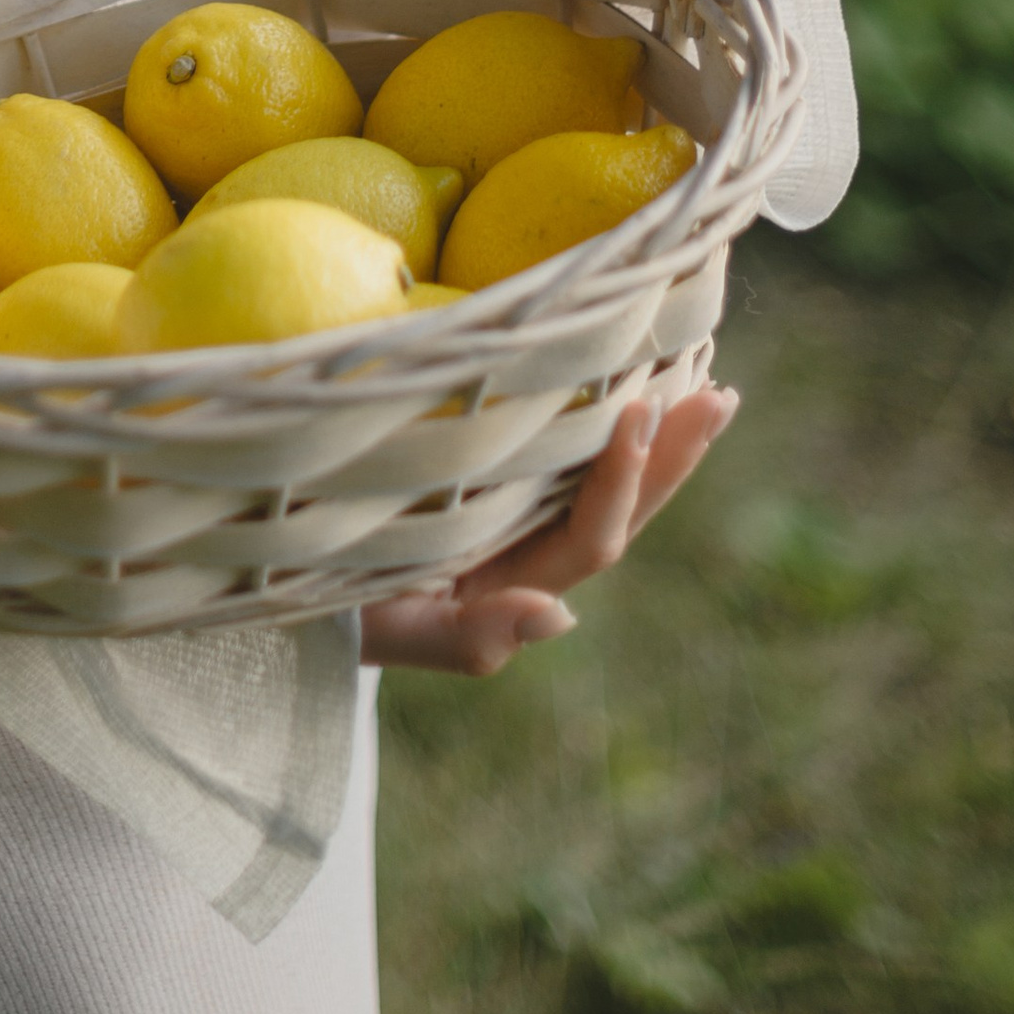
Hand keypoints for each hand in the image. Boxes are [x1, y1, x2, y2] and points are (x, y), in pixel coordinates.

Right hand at [355, 386, 736, 675]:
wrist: (294, 584)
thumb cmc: (342, 610)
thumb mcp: (398, 633)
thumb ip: (472, 637)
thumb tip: (564, 618)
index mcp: (519, 583)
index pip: (592, 538)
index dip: (621, 481)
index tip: (638, 412)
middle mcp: (533, 550)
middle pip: (623, 508)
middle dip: (673, 455)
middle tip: (719, 396)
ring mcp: (518, 515)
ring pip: (605, 479)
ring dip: (659, 437)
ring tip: (706, 380)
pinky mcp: (497, 478)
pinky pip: (567, 454)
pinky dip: (607, 418)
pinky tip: (633, 376)